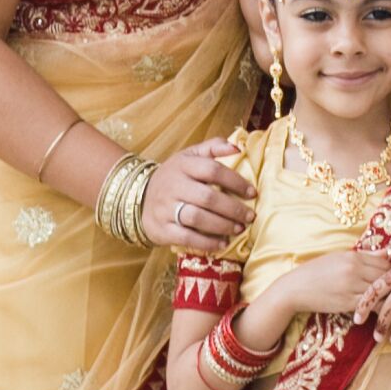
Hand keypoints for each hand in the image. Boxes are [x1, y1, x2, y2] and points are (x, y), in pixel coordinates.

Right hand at [142, 140, 253, 254]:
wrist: (137, 198)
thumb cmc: (174, 176)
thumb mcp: (188, 156)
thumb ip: (213, 147)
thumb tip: (238, 146)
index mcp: (183, 165)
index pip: (213, 170)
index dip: (236, 182)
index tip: (253, 193)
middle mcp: (174, 186)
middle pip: (207, 197)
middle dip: (233, 208)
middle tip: (250, 216)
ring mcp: (166, 208)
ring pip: (197, 218)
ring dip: (222, 225)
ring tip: (239, 229)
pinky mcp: (163, 229)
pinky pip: (186, 237)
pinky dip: (207, 242)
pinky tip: (223, 243)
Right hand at [290, 246, 390, 322]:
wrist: (295, 288)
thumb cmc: (316, 272)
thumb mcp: (339, 258)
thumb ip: (365, 256)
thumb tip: (387, 252)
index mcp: (353, 256)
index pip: (385, 263)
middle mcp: (354, 269)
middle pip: (386, 277)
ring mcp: (351, 286)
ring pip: (380, 292)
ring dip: (387, 298)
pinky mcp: (347, 302)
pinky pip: (371, 305)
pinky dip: (377, 308)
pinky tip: (378, 311)